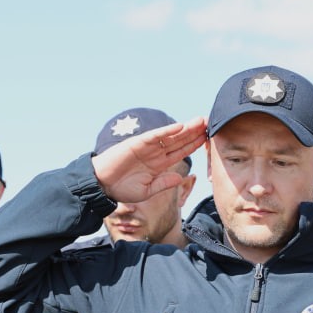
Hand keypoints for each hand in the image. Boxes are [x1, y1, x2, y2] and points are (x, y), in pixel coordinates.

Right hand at [90, 117, 207, 203]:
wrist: (102, 186)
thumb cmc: (122, 189)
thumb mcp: (147, 190)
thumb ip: (164, 184)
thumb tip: (180, 178)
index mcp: (158, 164)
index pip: (180, 152)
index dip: (193, 145)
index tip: (207, 139)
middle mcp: (155, 153)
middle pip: (178, 141)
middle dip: (194, 133)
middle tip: (209, 123)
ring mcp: (147, 147)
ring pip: (170, 136)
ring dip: (185, 129)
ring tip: (199, 121)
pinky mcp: (137, 144)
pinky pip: (154, 136)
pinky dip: (166, 131)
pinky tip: (179, 127)